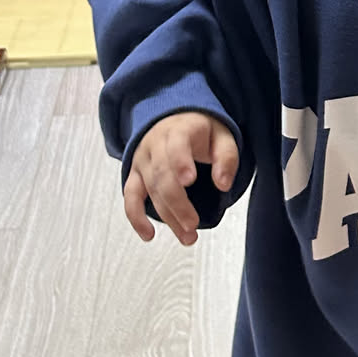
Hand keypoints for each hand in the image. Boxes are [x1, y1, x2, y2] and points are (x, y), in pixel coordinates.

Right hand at [123, 111, 238, 246]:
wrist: (174, 120)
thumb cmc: (201, 132)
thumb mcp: (222, 137)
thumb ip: (227, 158)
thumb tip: (223, 184)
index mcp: (179, 130)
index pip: (176, 145)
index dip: (180, 162)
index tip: (189, 180)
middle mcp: (155, 144)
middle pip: (161, 174)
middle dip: (177, 203)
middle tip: (193, 224)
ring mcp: (142, 160)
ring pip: (149, 190)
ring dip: (167, 216)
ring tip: (187, 236)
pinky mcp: (135, 175)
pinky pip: (130, 197)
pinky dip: (136, 217)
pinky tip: (148, 235)